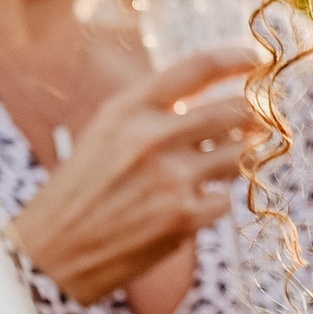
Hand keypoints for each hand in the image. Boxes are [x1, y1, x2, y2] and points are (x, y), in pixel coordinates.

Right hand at [12, 47, 253, 304]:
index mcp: (127, 109)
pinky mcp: (185, 217)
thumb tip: (214, 102)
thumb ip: (151, 113)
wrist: (52, 255)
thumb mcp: (103, 135)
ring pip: (240, 154)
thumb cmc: (79, 192)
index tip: (257, 60)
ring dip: (241, 157)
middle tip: (260, 120)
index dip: (235, 58)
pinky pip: (225, 199)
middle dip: (255, 114)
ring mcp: (172, 178)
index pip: (197, 68)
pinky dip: (214, 203)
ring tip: (225, 163)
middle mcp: (151, 136)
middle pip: (234, 109)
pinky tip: (189, 209)